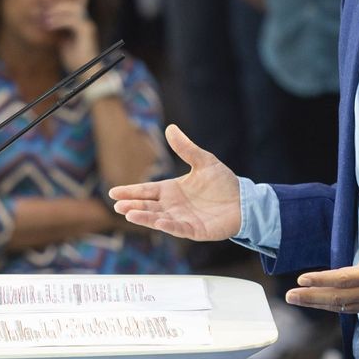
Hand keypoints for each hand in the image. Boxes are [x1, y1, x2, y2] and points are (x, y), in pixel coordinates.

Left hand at [42, 0, 99, 72]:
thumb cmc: (75, 60)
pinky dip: (60, 21)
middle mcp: (86, 22)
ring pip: (74, 9)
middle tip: (44, 12)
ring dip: (58, 11)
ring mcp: (88, 26)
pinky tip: (49, 25)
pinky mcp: (86, 31)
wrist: (86, 72)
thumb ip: (58, 30)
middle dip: (58, 6)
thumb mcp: (63, 41)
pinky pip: (72, 21)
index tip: (43, 7)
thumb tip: (45, 21)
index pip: (73, 6)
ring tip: (45, 19)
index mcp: (81, 24)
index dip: (59, 4)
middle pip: (73, 5)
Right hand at [108, 124, 241, 240]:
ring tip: (129, 214)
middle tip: (117, 205)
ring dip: (144, 217)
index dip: (130, 191)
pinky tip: (158, 222)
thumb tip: (170, 127)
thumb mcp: (203, 161)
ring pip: (158, 218)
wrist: (244, 201)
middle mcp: (173, 206)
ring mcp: (182, 219)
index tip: (113, 192)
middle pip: (148, 206)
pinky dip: (167, 225)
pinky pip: (178, 228)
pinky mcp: (194, 230)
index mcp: (171, 190)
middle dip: (132, 205)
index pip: (146, 191)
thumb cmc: (223, 182)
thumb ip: (186, 148)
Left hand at [286, 208, 358, 313]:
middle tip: (290, 296)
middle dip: (311, 296)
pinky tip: (316, 303)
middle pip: (335, 297)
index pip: (342, 279)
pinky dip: (330, 307)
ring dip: (316, 303)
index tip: (302, 278)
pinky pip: (347, 309)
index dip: (321, 280)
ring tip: (296, 299)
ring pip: (339, 306)